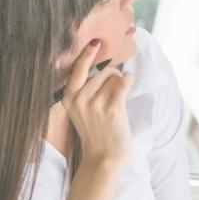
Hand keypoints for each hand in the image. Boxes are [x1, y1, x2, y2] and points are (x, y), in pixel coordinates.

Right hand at [60, 40, 133, 166]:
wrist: (104, 157)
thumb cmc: (95, 131)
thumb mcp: (79, 110)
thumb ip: (84, 90)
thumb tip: (103, 67)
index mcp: (69, 98)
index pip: (77, 70)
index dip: (86, 55)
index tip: (94, 42)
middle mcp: (80, 99)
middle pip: (102, 72)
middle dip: (112, 77)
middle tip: (113, 93)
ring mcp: (95, 104)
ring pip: (114, 78)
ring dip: (120, 83)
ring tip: (118, 99)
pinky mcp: (112, 108)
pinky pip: (124, 82)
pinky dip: (129, 80)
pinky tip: (129, 82)